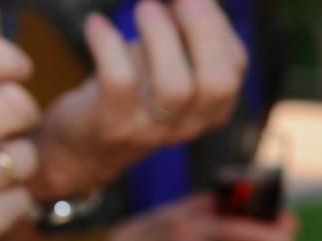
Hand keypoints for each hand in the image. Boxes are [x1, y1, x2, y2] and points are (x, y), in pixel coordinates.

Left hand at [30, 0, 246, 199]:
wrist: (86, 146)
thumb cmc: (132, 93)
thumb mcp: (168, 67)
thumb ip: (186, 36)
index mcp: (212, 107)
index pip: (235, 66)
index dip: (217, 25)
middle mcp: (189, 122)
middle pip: (217, 83)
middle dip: (203, 32)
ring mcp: (152, 127)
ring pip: (175, 87)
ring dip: (161, 37)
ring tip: (144, 7)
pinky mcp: (112, 123)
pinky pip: (119, 82)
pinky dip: (108, 44)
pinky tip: (96, 24)